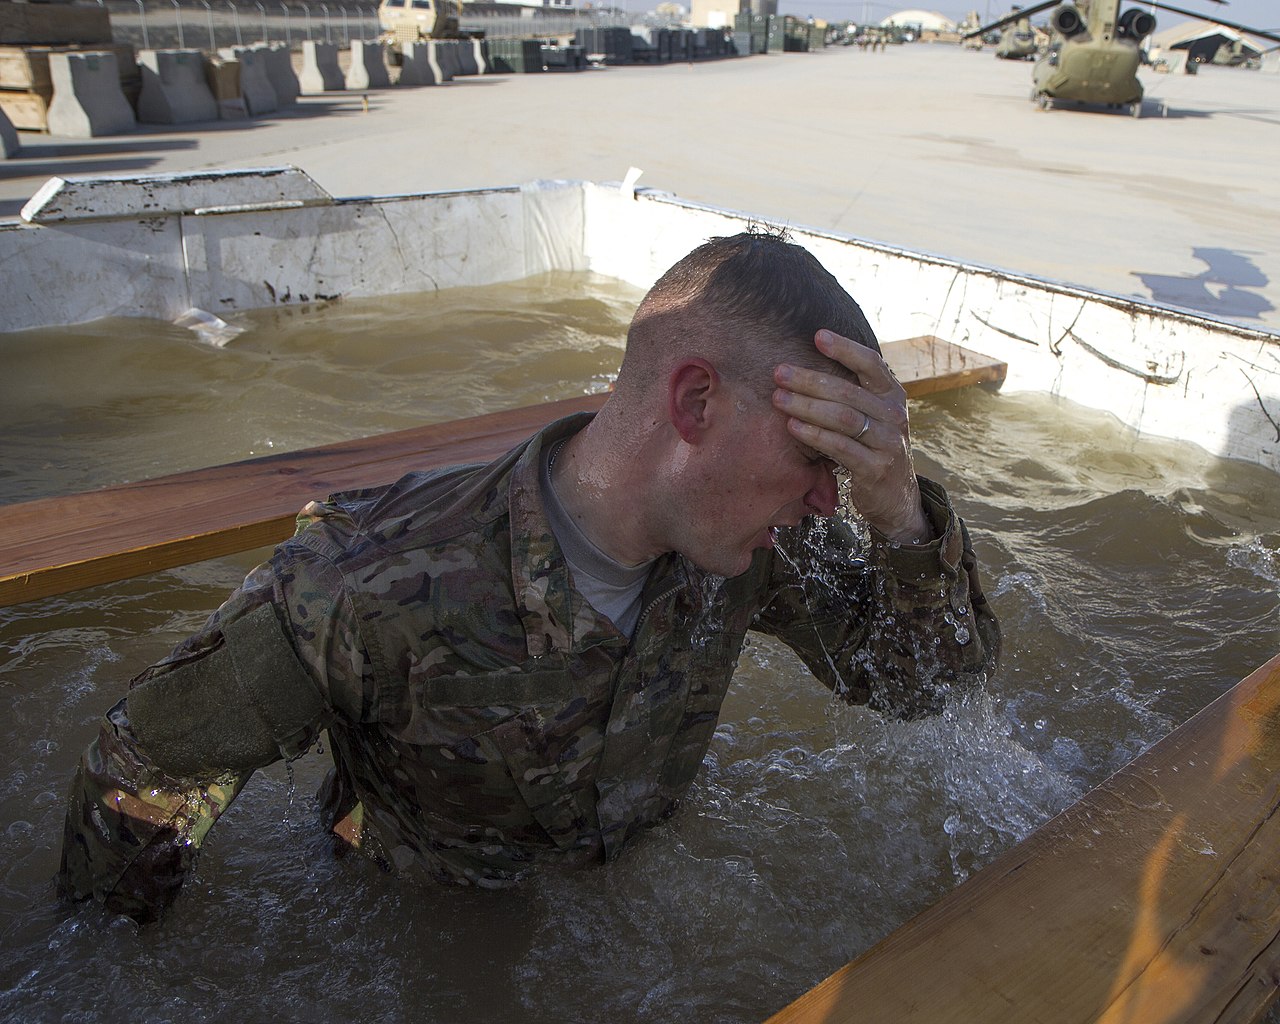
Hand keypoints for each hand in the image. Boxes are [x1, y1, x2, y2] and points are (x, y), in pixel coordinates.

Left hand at [773, 329, 931, 543]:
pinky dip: (814, 435)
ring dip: (806, 406)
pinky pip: (841, 447)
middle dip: (809, 380)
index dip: (845, 348)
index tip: (817, 335)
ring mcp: (888, 442)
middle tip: (779, 373)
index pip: (871, 364)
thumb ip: (853, 392)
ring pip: (843, 418)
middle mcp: (895, 415)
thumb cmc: (872, 448)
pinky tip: (792, 426)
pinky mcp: (876, 468)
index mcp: (893, 395)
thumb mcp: (872, 416)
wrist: (896, 496)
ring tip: (779, 398)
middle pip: (848, 391)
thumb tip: (810, 362)